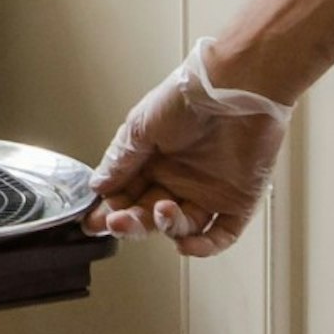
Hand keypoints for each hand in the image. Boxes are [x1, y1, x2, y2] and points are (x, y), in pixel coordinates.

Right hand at [85, 40, 286, 257]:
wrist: (234, 86)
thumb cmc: (188, 95)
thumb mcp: (141, 126)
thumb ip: (120, 160)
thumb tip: (97, 185)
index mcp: (153, 161)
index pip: (126, 196)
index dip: (110, 211)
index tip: (95, 221)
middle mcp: (179, 179)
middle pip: (149, 215)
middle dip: (131, 223)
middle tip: (117, 222)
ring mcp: (208, 192)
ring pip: (181, 227)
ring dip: (166, 227)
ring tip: (161, 210)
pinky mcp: (237, 201)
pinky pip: (220, 235)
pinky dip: (203, 246)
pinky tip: (186, 244)